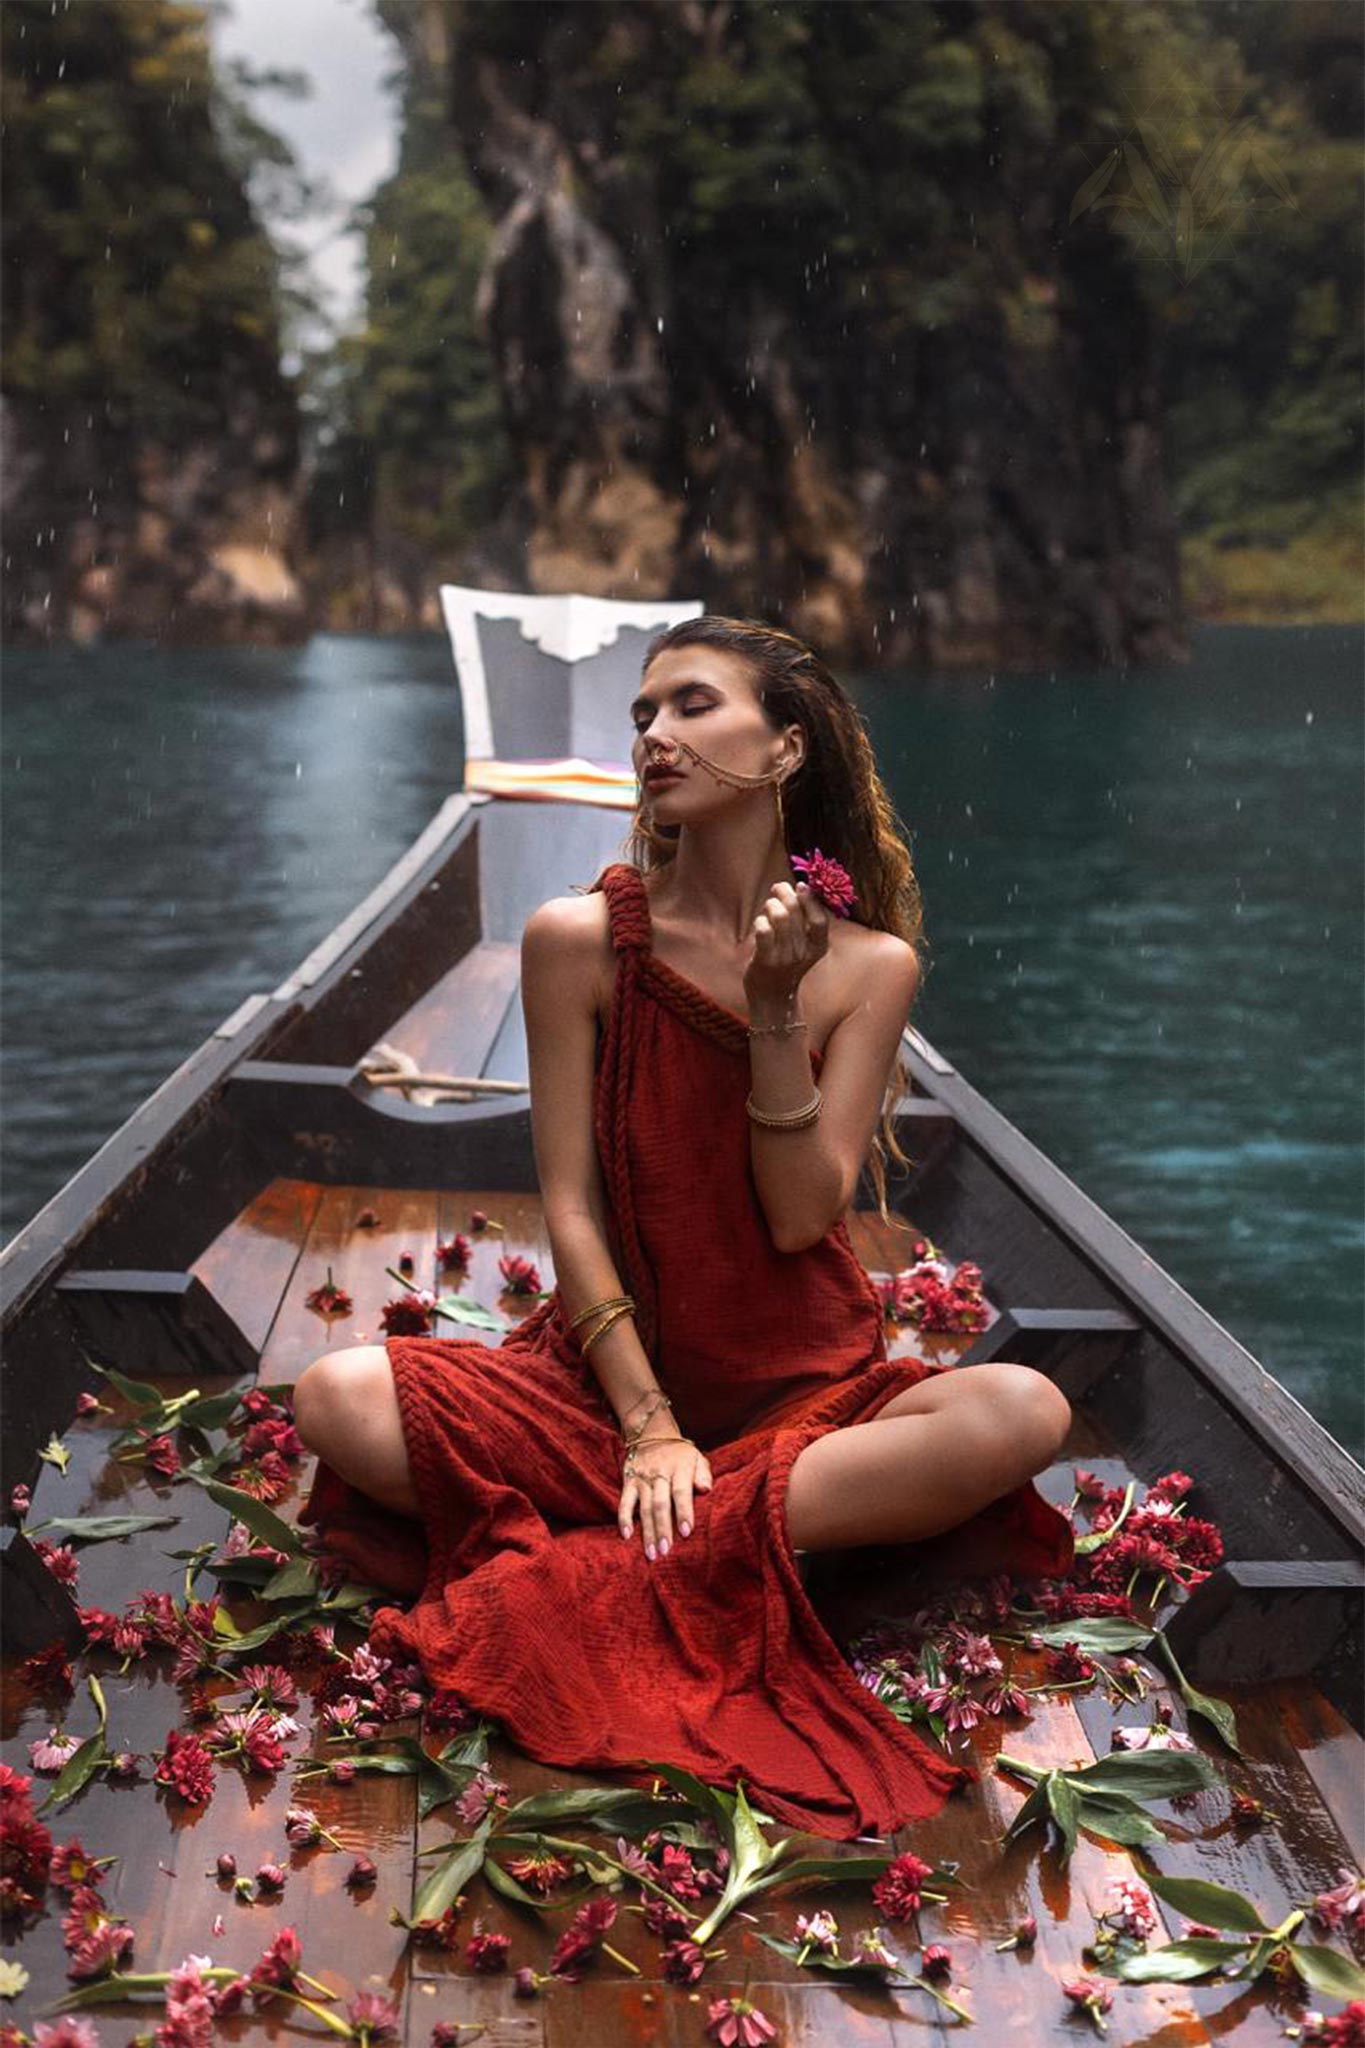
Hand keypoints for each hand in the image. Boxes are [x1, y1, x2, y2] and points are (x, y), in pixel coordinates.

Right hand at [619, 1434, 713, 1559]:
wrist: (651, 1432)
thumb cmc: (680, 1453)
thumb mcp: (697, 1457)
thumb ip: (703, 1473)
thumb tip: (706, 1489)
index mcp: (679, 1468)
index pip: (681, 1491)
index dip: (683, 1512)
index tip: (686, 1532)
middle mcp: (659, 1474)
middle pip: (660, 1504)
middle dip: (662, 1529)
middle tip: (665, 1551)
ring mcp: (642, 1478)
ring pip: (644, 1507)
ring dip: (647, 1532)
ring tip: (651, 1553)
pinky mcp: (629, 1481)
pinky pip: (625, 1501)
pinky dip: (624, 1518)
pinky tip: (626, 1536)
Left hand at [743, 881, 829, 1014]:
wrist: (772, 998)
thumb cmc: (786, 963)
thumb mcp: (803, 945)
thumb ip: (804, 920)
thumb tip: (800, 886)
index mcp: (818, 947)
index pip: (820, 920)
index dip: (811, 899)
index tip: (801, 886)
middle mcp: (803, 953)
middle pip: (796, 910)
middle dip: (784, 893)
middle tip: (777, 889)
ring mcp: (784, 957)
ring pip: (780, 916)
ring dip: (771, 904)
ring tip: (768, 907)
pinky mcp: (765, 961)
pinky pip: (764, 931)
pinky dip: (760, 920)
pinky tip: (759, 923)